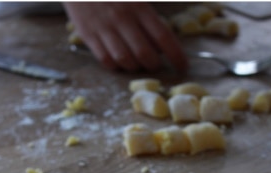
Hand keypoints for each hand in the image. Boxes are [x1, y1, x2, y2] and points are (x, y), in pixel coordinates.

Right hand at [64, 2, 186, 72]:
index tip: (183, 66)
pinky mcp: (88, 35)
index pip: (163, 36)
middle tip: (156, 65)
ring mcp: (104, 28)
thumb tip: (160, 42)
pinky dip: (114, 65)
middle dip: (154, 65)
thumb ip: (149, 15)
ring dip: (134, 67)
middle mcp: (123, 19)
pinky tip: (119, 61)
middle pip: (144, 52)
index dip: (176, 55)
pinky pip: (104, 59)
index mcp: (139, 7)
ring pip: (124, 59)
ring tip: (137, 64)